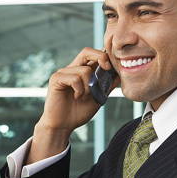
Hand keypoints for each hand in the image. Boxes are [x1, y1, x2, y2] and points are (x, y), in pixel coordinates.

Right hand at [26, 47, 119, 163]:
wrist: (63, 125)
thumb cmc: (79, 112)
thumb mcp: (98, 97)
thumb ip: (107, 85)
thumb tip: (120, 75)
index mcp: (82, 71)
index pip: (94, 55)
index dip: (105, 56)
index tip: (113, 67)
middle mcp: (72, 68)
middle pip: (87, 52)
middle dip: (100, 57)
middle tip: (107, 68)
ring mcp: (63, 73)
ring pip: (84, 70)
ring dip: (89, 86)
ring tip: (85, 97)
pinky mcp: (56, 79)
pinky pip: (74, 78)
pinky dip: (80, 90)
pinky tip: (76, 98)